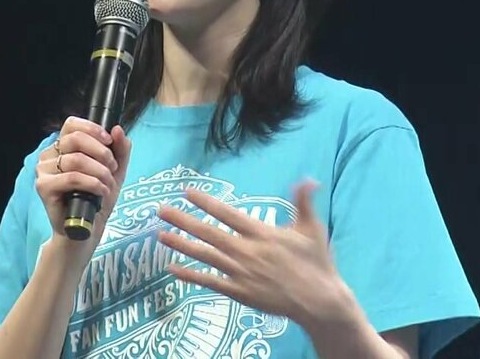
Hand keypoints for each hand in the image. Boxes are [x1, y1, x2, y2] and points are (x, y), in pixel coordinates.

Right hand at [34, 117, 131, 248]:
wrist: (86, 230)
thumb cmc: (96, 199)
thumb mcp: (114, 171)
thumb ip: (120, 150)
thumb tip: (118, 129)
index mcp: (62, 147)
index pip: (72, 124)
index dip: (93, 129)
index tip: (109, 141)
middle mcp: (49, 156)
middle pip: (76, 139)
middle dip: (102, 153)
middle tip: (112, 168)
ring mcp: (43, 171)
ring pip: (76, 159)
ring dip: (100, 172)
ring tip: (108, 185)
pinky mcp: (43, 187)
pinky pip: (72, 177)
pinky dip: (92, 183)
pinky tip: (100, 192)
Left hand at [156, 180, 355, 328]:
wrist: (319, 300)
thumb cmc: (316, 262)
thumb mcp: (312, 228)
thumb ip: (303, 202)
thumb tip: (306, 179)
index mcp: (261, 233)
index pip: (227, 214)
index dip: (206, 202)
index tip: (186, 192)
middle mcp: (246, 251)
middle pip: (208, 232)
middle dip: (183, 220)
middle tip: (160, 210)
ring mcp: (240, 273)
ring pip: (205, 256)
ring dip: (181, 244)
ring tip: (160, 234)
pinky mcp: (238, 292)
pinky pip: (209, 281)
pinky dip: (190, 275)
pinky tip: (172, 268)